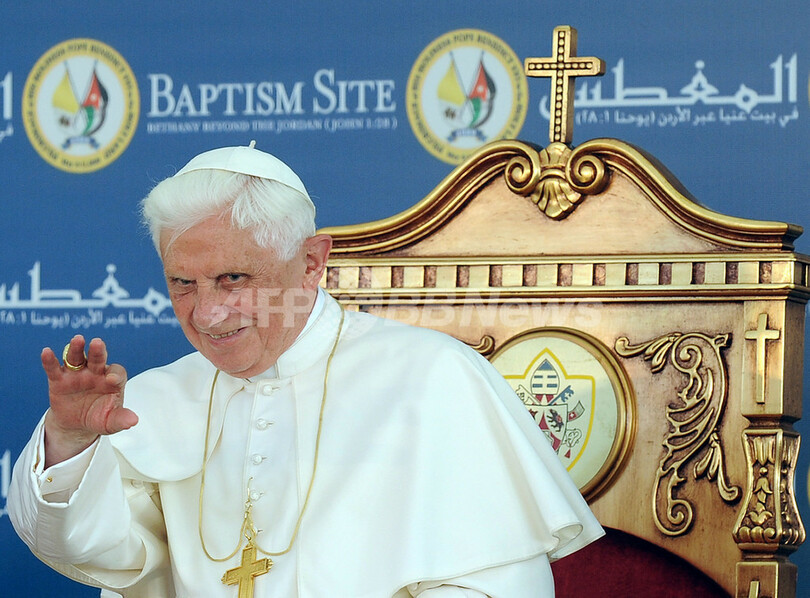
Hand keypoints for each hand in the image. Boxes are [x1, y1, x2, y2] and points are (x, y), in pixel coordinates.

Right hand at [41, 335, 137, 466]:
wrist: (77, 424)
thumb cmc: (99, 418)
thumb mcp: (110, 422)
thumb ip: (120, 419)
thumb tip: (133, 421)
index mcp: (112, 380)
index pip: (117, 372)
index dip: (116, 374)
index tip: (111, 380)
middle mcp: (95, 372)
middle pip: (98, 358)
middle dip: (98, 351)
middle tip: (97, 343)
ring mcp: (77, 374)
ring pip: (77, 358)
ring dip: (77, 348)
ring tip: (77, 339)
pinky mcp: (59, 380)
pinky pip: (54, 368)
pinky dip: (50, 361)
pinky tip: (46, 352)